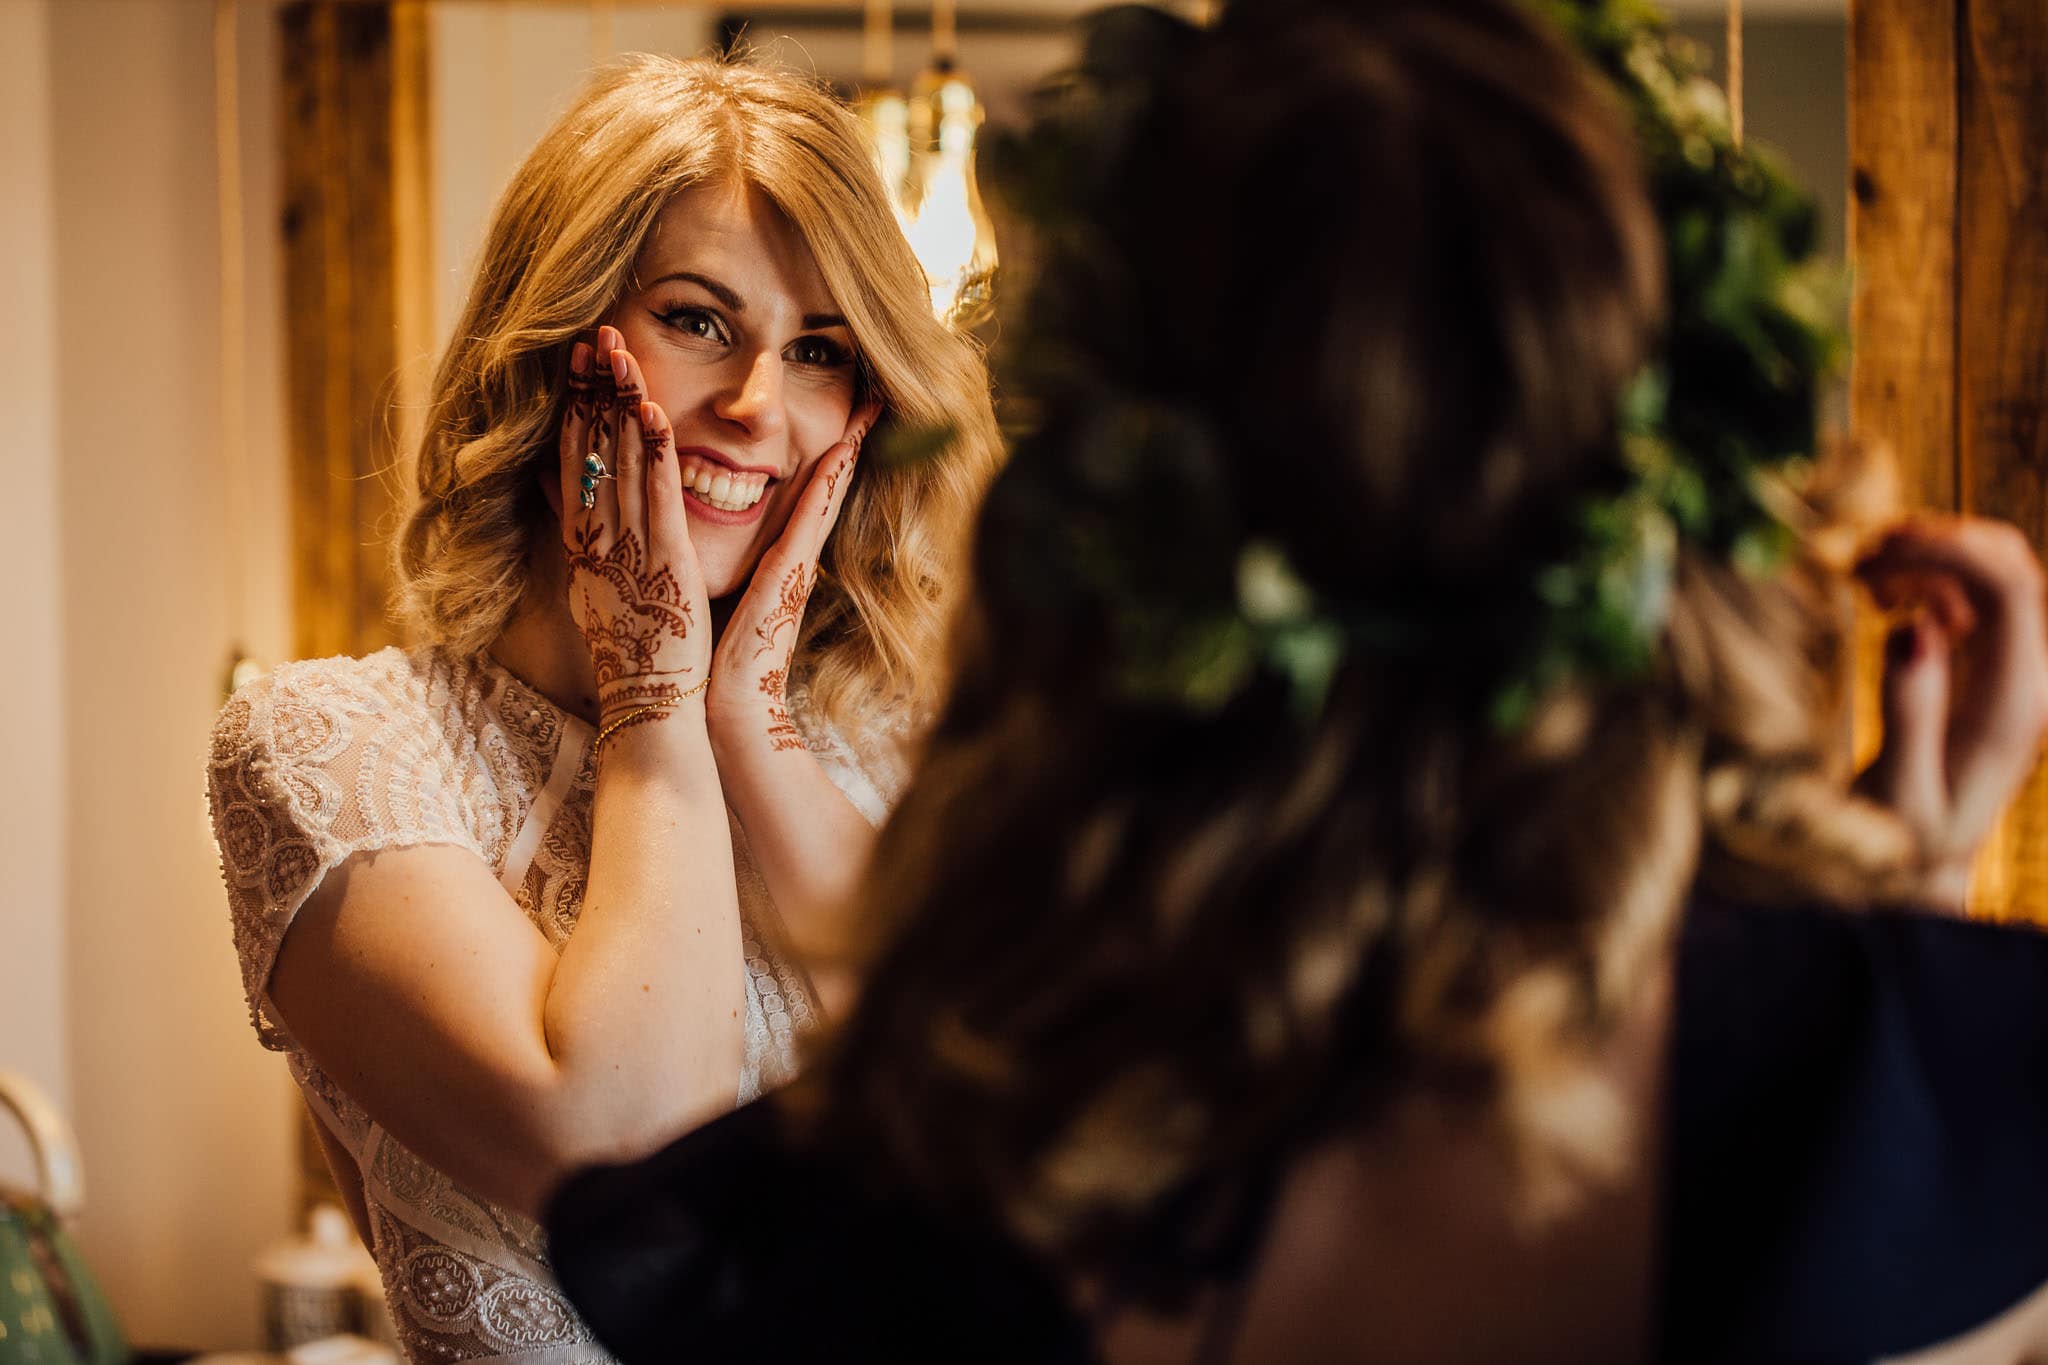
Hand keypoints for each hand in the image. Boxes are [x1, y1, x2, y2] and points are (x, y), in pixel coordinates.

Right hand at [559, 326, 712, 729]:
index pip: (575, 463)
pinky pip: (658, 498)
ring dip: (619, 402)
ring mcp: (628, 550)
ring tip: (617, 350)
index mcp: (584, 548)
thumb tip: (567, 507)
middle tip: (590, 333)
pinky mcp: (663, 564)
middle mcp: (598, 542)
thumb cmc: (632, 660)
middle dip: (590, 388)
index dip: (574, 408)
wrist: (649, 713)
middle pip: (590, 450)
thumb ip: (584, 546)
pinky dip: (654, 453)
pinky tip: (653, 412)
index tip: (575, 363)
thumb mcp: (595, 595)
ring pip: (620, 462)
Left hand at [706, 397, 882, 750]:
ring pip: (825, 493)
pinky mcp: (789, 575)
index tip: (839, 418)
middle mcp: (794, 557)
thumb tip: (710, 547)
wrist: (730, 707)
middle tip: (872, 396)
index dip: (824, 456)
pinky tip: (843, 452)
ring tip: (868, 407)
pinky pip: (810, 520)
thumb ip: (725, 569)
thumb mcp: (722, 598)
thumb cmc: (718, 660)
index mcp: (777, 561)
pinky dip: (828, 485)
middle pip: (825, 487)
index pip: (803, 497)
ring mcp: (797, 564)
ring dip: (848, 447)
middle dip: (849, 440)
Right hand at [1855, 516, 2047, 909]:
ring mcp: (2016, 668)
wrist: (1925, 863)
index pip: (2009, 588)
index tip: (1873, 553)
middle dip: (1934, 542)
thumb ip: (1910, 712)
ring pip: (1994, 570)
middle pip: (2009, 564)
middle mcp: (2029, 678)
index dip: (1946, 549)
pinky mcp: (1994, 665)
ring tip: (1864, 581)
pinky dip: (1929, 577)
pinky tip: (1884, 600)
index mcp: (2013, 704)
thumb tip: (1914, 629)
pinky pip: (1976, 592)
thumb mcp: (1899, 791)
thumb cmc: (1904, 840)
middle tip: (1859, 563)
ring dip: (1929, 556)